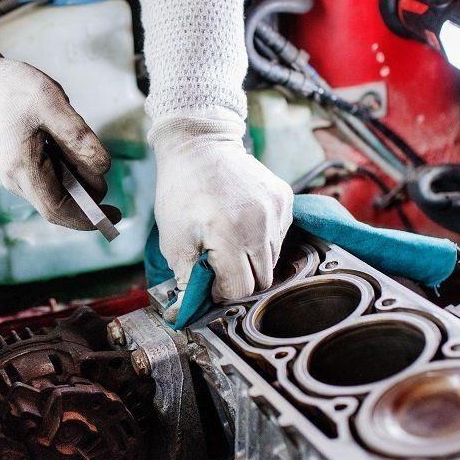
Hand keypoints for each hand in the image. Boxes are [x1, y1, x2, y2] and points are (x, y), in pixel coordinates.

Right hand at [0, 52, 115, 229]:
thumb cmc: (15, 91)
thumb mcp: (52, 104)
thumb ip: (78, 136)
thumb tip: (103, 168)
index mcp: (22, 168)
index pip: (57, 209)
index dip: (87, 218)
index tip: (114, 215)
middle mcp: (16, 181)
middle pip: (59, 205)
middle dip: (87, 195)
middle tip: (96, 160)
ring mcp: (16, 178)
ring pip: (56, 194)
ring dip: (78, 181)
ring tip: (77, 145)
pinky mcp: (21, 171)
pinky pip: (49, 182)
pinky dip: (68, 174)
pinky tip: (66, 147)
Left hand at [151, 117, 293, 305]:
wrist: (200, 147)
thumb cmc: (181, 193)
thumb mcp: (173, 240)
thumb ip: (187, 280)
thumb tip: (188, 312)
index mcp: (229, 234)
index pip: (241, 289)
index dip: (223, 292)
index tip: (210, 279)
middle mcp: (260, 223)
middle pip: (262, 279)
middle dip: (240, 279)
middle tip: (218, 263)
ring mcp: (277, 210)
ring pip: (274, 260)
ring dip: (252, 260)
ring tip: (229, 240)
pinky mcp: (285, 199)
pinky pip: (280, 237)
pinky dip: (262, 240)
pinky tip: (242, 224)